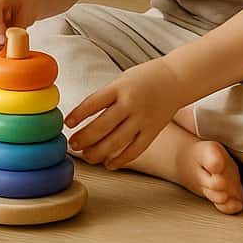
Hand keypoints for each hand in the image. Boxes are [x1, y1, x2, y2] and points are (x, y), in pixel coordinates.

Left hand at [66, 59, 186, 169]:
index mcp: (120, 87)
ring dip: (98, 152)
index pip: (93, 102)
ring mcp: (143, 119)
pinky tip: (108, 164)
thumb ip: (106, 97)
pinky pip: (135, 150)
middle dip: (84, 138)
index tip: (67, 124)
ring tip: (87, 156)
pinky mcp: (153, 131)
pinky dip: (120, 160)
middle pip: (103, 126)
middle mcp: (130, 103)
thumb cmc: (143, 78)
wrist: (175, 79)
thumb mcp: (121, 80)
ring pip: (117, 142)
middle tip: (73, 145)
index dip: (78, 115)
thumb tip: (82, 117)